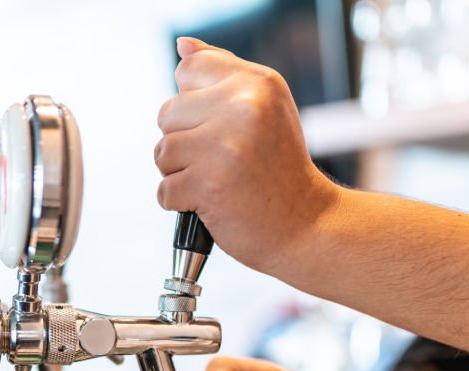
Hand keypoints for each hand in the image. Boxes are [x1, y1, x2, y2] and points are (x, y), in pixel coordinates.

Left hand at [155, 37, 341, 275]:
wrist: (305, 224)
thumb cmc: (278, 168)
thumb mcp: (265, 108)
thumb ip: (223, 73)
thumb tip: (182, 47)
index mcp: (257, 83)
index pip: (188, 70)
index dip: (194, 104)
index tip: (221, 128)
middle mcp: (244, 107)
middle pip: (167, 114)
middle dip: (184, 142)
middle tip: (221, 161)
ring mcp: (225, 146)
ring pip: (162, 152)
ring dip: (180, 173)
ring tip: (216, 181)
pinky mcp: (208, 185)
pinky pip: (164, 189)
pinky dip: (180, 203)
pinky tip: (210, 203)